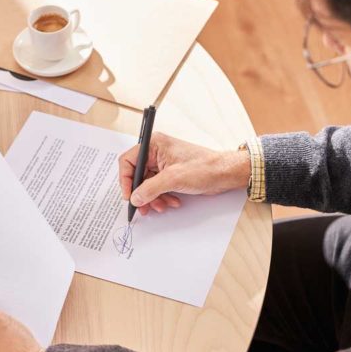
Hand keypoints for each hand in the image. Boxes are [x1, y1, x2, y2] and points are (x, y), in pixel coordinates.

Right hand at [118, 132, 250, 215]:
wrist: (225, 173)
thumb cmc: (204, 167)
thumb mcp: (173, 178)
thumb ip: (150, 188)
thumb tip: (135, 197)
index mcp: (154, 144)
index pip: (129, 161)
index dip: (125, 180)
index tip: (129, 196)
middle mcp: (157, 152)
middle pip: (137, 175)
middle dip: (141, 193)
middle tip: (143, 207)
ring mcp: (164, 164)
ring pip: (148, 184)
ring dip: (153, 198)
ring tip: (161, 206)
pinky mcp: (171, 174)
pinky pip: (158, 188)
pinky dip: (162, 197)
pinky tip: (172, 202)